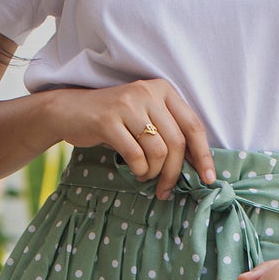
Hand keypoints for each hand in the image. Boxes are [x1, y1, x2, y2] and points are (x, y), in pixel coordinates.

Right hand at [48, 78, 215, 197]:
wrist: (69, 111)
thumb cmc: (114, 121)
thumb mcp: (145, 118)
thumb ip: (169, 132)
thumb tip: (198, 166)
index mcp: (162, 90)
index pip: (193, 125)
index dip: (203, 155)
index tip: (209, 179)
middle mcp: (147, 92)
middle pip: (176, 143)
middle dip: (174, 172)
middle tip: (166, 189)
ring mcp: (127, 105)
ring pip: (158, 151)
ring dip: (153, 172)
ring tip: (144, 175)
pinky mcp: (108, 120)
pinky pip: (135, 156)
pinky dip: (138, 170)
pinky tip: (134, 171)